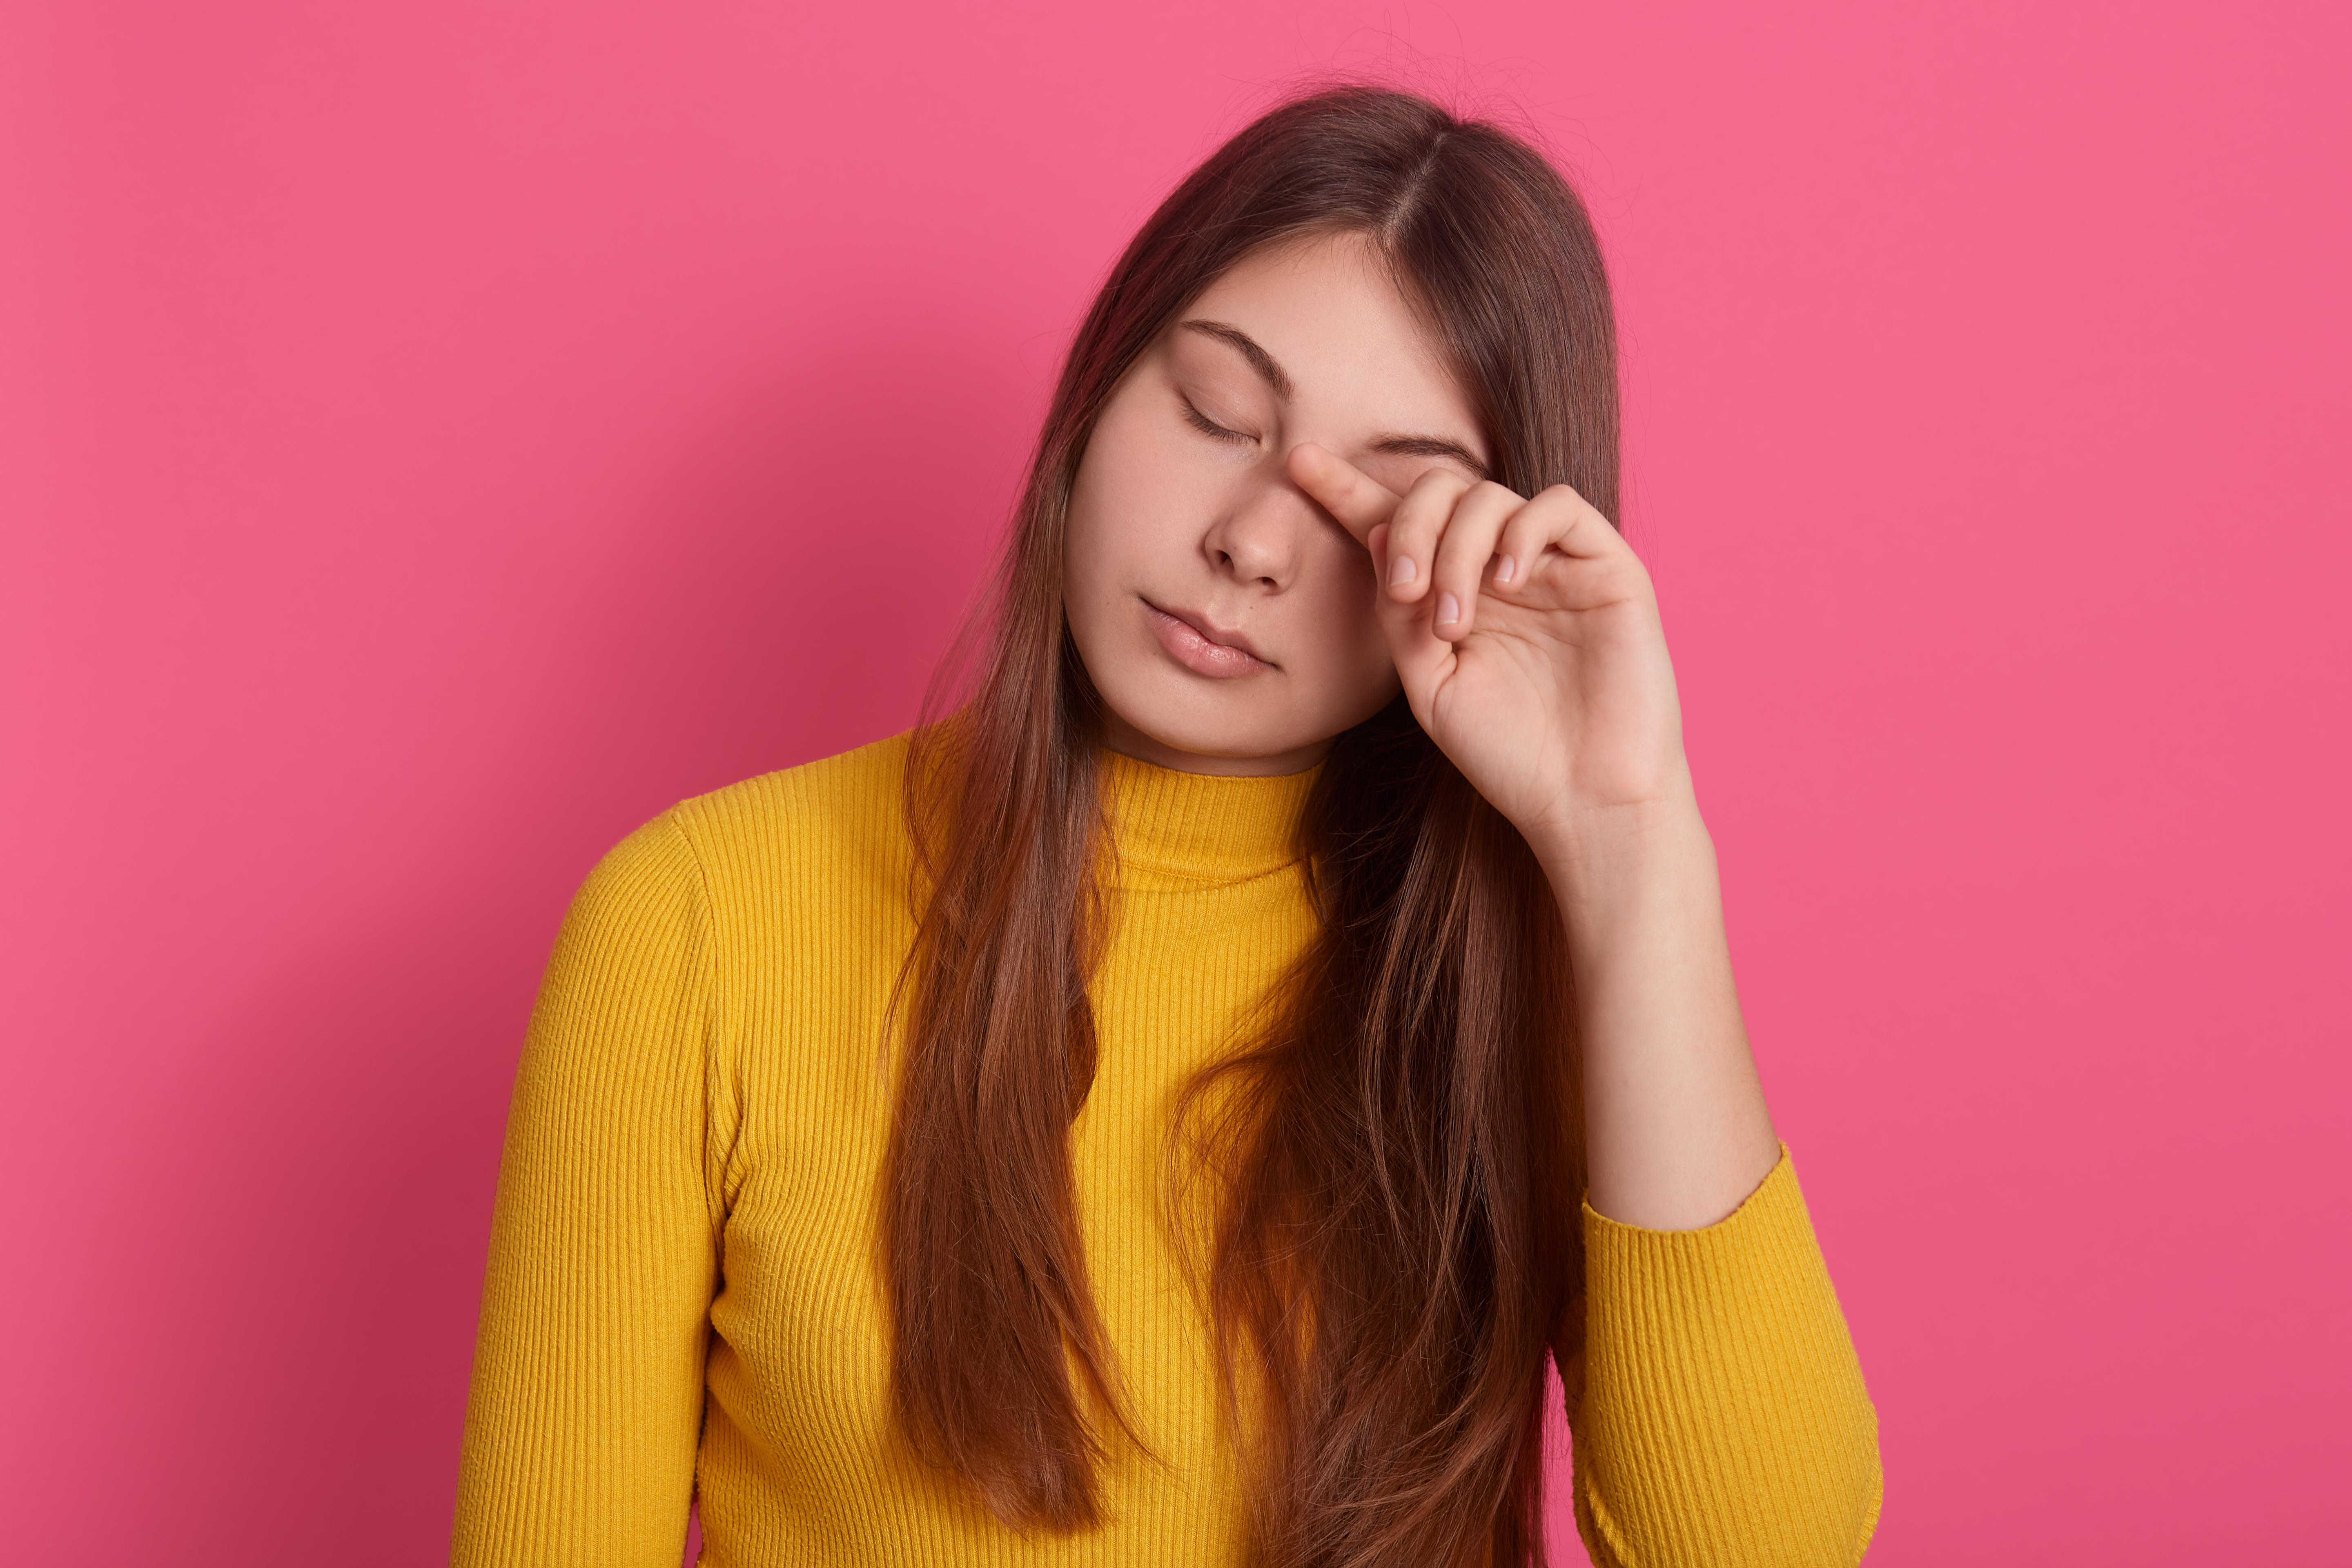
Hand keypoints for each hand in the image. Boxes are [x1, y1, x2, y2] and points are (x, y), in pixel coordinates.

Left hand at [1289, 442, 1692, 857]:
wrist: (1586, 800)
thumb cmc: (1510, 753)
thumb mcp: (1428, 684)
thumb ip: (1397, 613)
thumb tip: (1374, 531)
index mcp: (1452, 595)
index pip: (1396, 525)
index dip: (1349, 492)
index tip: (1299, 464)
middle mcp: (1500, 571)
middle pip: (1442, 493)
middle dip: (1409, 526)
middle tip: (1404, 592)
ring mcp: (1553, 566)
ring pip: (1491, 496)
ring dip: (1456, 548)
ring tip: (1456, 621)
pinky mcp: (1607, 567)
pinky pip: (1559, 507)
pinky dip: (1521, 531)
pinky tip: (1506, 582)